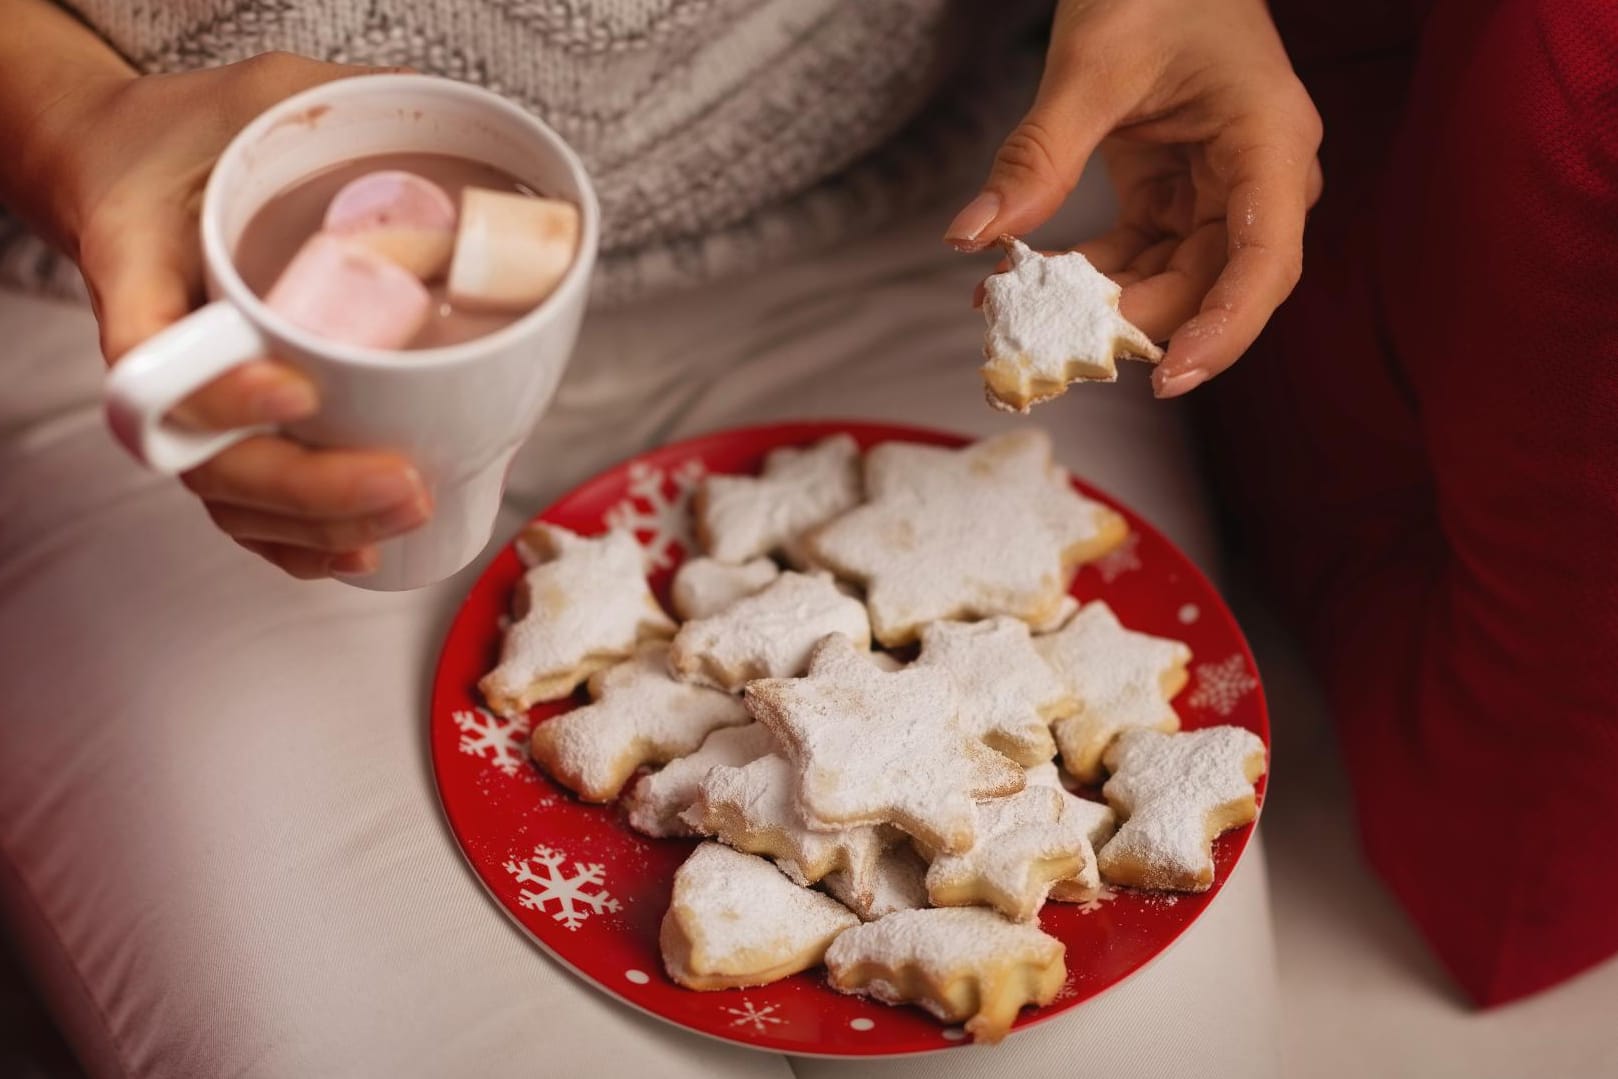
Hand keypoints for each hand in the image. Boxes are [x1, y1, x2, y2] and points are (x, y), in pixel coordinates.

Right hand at [48, 53, 428, 577]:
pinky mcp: (222, 430)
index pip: (149, 357)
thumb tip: (452, 105)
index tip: (296, 389)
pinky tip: (362, 551)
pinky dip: (299, 542)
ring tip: (407, 510)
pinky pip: (246, 509)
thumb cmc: (193, 135)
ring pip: (230, 498)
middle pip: (206, 459)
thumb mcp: (259, 93)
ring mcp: (186, 403)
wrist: (130, 171)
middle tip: (402, 481)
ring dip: (318, 523)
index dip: (217, 393)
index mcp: (139, 267)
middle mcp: (157, 353)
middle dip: (307, 486)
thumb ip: (339, 99)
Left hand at [947, 0, 1322, 396]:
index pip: (1263, 261)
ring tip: (1017, 317)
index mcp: (1268, 142)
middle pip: (1213, 285)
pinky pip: (1142, 257)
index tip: (1165, 377)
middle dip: (1134, 325)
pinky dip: (1089, 277)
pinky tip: (1023, 284)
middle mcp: (1259, 178)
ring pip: (1173, 281)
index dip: (1222, 329)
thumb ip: (1038, 156)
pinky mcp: (1180, 195)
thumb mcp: (1088, 65)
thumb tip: (974, 235)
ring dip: (1101, 307)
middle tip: (1050, 351)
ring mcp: (1221, 191)